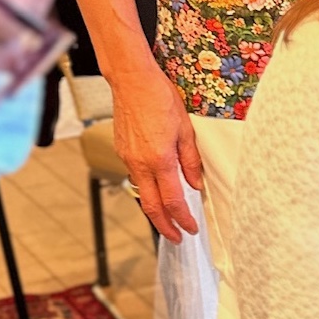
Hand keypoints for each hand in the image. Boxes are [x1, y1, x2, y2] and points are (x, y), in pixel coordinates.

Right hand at [108, 63, 204, 240]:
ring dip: (156, 210)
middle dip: (165, 226)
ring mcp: (128, 157)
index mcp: (159, 160)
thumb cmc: (161, 100)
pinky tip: (158, 192)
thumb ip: (191, 161)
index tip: (191, 230)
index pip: (172, 201)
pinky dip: (148, 191)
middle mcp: (140, 163)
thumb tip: (195, 185)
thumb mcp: (186, 131)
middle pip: (151, 206)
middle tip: (177, 238)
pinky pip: (136, 177)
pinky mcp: (122, 151)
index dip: (182, 219)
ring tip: (170, 219)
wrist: (132, 81)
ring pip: (142, 193)